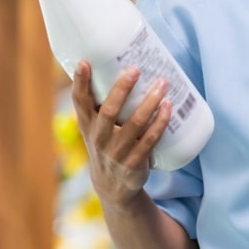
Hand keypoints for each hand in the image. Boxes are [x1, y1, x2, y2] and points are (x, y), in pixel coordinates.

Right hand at [71, 61, 171, 207]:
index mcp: (87, 124)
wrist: (112, 186)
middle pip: (109, 111)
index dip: (80, 82)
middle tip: (135, 69)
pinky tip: (168, 108)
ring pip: (135, 124)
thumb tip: (116, 64)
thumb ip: (99, 103)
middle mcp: (99, 137)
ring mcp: (117, 152)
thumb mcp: (95, 127)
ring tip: (162, 84)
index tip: (84, 63)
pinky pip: (150, 140)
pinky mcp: (135, 162)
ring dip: (150, 102)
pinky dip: (160, 123)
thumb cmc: (105, 144)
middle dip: (122, 89)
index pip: (80, 101)